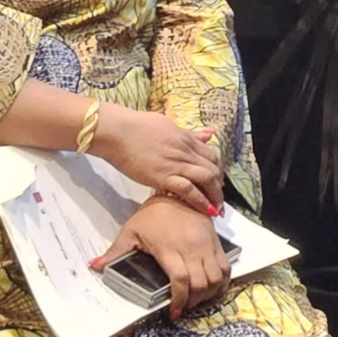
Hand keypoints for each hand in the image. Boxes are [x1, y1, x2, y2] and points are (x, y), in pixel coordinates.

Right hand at [92, 105, 223, 213]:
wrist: (118, 132)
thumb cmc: (137, 127)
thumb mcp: (169, 125)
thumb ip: (190, 133)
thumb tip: (210, 133)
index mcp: (186, 139)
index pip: (211, 156)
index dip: (218, 171)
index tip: (219, 182)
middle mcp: (186, 151)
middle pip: (212, 169)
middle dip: (219, 187)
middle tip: (219, 201)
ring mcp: (176, 164)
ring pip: (206, 179)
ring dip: (214, 196)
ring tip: (217, 210)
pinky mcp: (163, 176)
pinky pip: (188, 190)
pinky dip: (200, 201)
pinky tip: (206, 211)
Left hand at [94, 197, 231, 319]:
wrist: (176, 191)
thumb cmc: (152, 213)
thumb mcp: (130, 230)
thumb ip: (115, 252)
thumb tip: (95, 267)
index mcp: (169, 248)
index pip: (180, 279)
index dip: (179, 299)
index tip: (174, 311)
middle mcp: (191, 247)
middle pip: (201, 282)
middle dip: (194, 301)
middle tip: (185, 306)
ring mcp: (205, 244)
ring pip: (216, 276)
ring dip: (209, 293)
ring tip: (198, 298)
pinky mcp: (215, 240)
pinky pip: (225, 265)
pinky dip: (222, 280)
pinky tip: (212, 286)